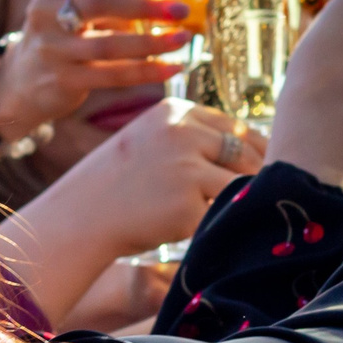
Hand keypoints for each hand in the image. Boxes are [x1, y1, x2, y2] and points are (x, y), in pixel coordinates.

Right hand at [0, 0, 193, 142]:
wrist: (21, 81)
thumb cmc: (62, 35)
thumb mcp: (74, 7)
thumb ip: (111, 1)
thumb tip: (168, 3)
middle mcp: (46, 12)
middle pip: (100, 4)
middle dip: (146, 7)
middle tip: (181, 10)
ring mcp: (52, 48)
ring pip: (110, 44)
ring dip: (153, 42)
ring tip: (183, 39)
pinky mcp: (63, 80)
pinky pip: (112, 75)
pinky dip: (146, 71)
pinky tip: (172, 68)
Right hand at [0, 100, 262, 323]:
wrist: (81, 216)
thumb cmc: (121, 182)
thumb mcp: (152, 139)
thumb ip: (195, 137)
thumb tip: (259, 150)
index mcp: (176, 112)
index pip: (235, 129)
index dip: (255, 152)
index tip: (262, 170)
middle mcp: (183, 134)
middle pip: (245, 156)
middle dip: (253, 178)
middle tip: (255, 198)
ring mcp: (186, 169)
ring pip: (240, 186)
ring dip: (239, 202)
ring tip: (229, 213)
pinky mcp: (186, 206)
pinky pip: (222, 215)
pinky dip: (220, 223)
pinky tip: (206, 229)